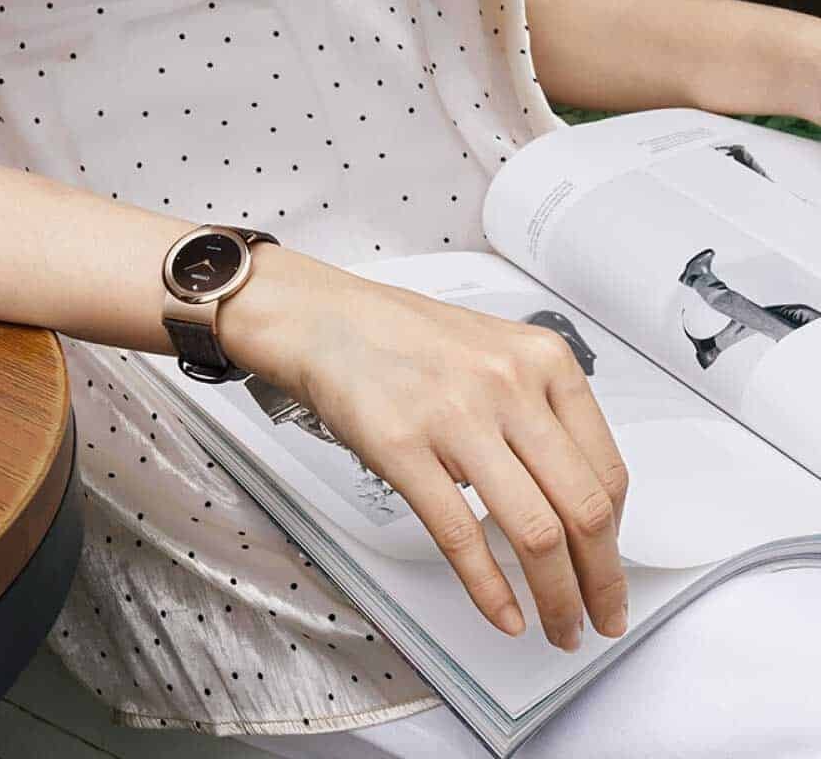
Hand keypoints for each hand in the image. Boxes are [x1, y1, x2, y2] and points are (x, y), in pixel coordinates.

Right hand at [219, 247, 629, 650]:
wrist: (327, 320)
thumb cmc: (406, 337)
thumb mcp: (497, 352)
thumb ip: (542, 409)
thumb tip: (576, 491)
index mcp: (544, 362)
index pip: (609, 471)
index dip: (619, 537)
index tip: (611, 566)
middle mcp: (511, 387)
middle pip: (584, 509)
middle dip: (603, 582)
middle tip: (602, 616)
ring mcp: (458, 418)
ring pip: (535, 532)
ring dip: (557, 599)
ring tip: (558, 626)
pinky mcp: (405, 449)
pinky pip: (462, 535)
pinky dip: (490, 590)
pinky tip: (502, 614)